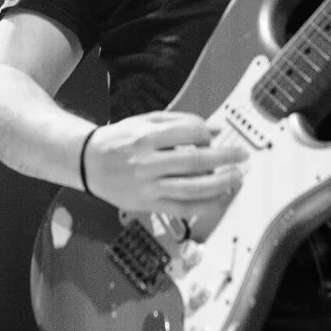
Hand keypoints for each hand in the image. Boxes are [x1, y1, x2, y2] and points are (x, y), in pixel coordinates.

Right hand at [82, 110, 245, 217]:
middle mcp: (146, 162)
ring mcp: (147, 186)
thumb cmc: (119, 140)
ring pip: (192, 188)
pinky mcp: (147, 204)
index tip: (212, 137)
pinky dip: (204, 206)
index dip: (206, 134)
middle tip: (242, 156)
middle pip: (195, 161)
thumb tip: (214, 129)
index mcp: (146, 136)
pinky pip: (182, 208)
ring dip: (220, 184)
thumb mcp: (145, 122)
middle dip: (224, 159)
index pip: (188, 132)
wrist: (88, 163)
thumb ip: (180, 122)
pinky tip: (218, 199)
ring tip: (237, 178)